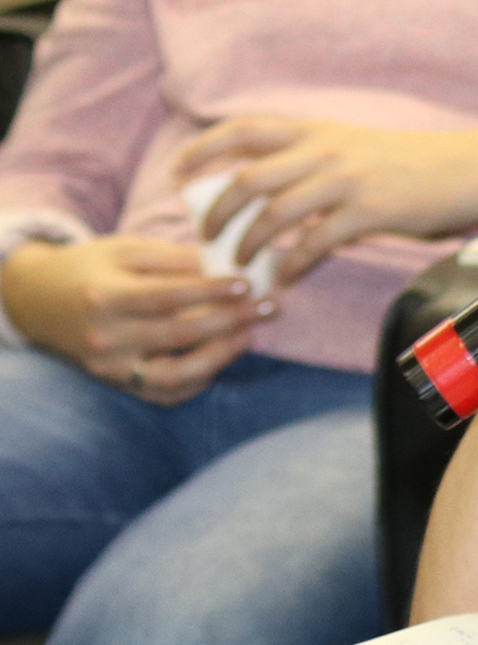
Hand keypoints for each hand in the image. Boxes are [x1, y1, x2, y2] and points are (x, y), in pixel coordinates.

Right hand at [0, 236, 265, 404]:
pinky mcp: (116, 383)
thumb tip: (228, 265)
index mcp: (105, 297)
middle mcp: (105, 337)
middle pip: (179, 334)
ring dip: (221, 357)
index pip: (169, 297)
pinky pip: (164, 393)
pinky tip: (223, 357)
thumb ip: (175, 258)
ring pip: (175, 375)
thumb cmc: (92, 268)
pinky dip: (197, 381)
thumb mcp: (126, 250)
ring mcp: (109, 366)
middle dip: (231, 321)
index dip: (212, 292)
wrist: (39, 301)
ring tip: (250, 335)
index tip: (249, 284)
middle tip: (270, 307)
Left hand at [174, 115, 477, 284]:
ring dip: (248, 243)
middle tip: (204, 235)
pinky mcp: (368, 211)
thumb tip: (275, 195)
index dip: (202, 149)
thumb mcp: (358, 149)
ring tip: (240, 263)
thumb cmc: (417, 165)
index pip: (242, 129)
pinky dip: (291, 264)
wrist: (471, 169)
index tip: (178, 172)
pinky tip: (285, 278)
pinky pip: (313, 242)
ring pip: (272, 213)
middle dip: (215, 210)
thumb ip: (316, 164)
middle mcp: (324, 150)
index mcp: (318, 131)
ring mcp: (345, 180)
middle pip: (246, 177)